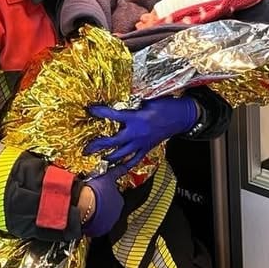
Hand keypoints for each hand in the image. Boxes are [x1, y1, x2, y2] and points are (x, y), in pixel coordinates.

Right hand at [80, 164, 127, 236]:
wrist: (84, 204)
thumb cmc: (95, 191)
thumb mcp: (108, 176)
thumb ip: (117, 172)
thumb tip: (124, 166)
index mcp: (120, 202)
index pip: (116, 197)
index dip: (107, 193)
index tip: (100, 191)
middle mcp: (116, 214)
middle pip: (110, 208)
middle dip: (103, 204)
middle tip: (94, 198)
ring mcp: (107, 224)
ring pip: (103, 217)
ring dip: (97, 213)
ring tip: (88, 206)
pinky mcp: (97, 231)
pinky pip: (95, 226)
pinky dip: (91, 221)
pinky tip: (86, 215)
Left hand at [84, 97, 198, 169]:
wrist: (182, 117)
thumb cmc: (167, 106)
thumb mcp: (148, 100)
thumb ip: (133, 103)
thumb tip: (121, 101)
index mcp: (136, 119)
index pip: (113, 115)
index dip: (101, 112)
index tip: (91, 110)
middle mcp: (137, 134)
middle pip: (114, 142)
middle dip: (99, 145)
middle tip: (86, 149)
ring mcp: (142, 143)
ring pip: (122, 154)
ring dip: (109, 157)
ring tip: (99, 160)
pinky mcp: (147, 148)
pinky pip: (135, 159)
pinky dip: (126, 164)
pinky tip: (118, 168)